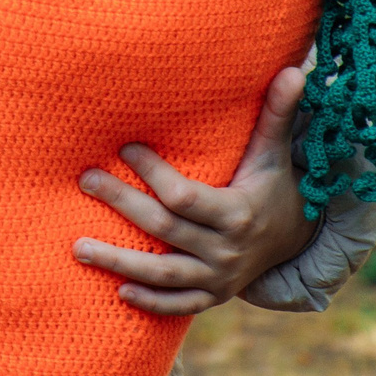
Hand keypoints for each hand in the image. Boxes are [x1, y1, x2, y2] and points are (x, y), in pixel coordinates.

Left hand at [74, 66, 314, 314]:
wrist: (297, 240)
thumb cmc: (272, 186)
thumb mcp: (273, 153)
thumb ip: (275, 114)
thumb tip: (295, 69)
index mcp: (237, 213)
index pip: (185, 197)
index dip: (153, 173)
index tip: (125, 147)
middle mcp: (227, 250)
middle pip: (164, 229)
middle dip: (122, 204)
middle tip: (84, 180)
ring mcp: (219, 278)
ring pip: (164, 274)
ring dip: (119, 263)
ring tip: (77, 247)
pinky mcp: (212, 296)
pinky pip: (179, 305)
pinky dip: (151, 303)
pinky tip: (117, 293)